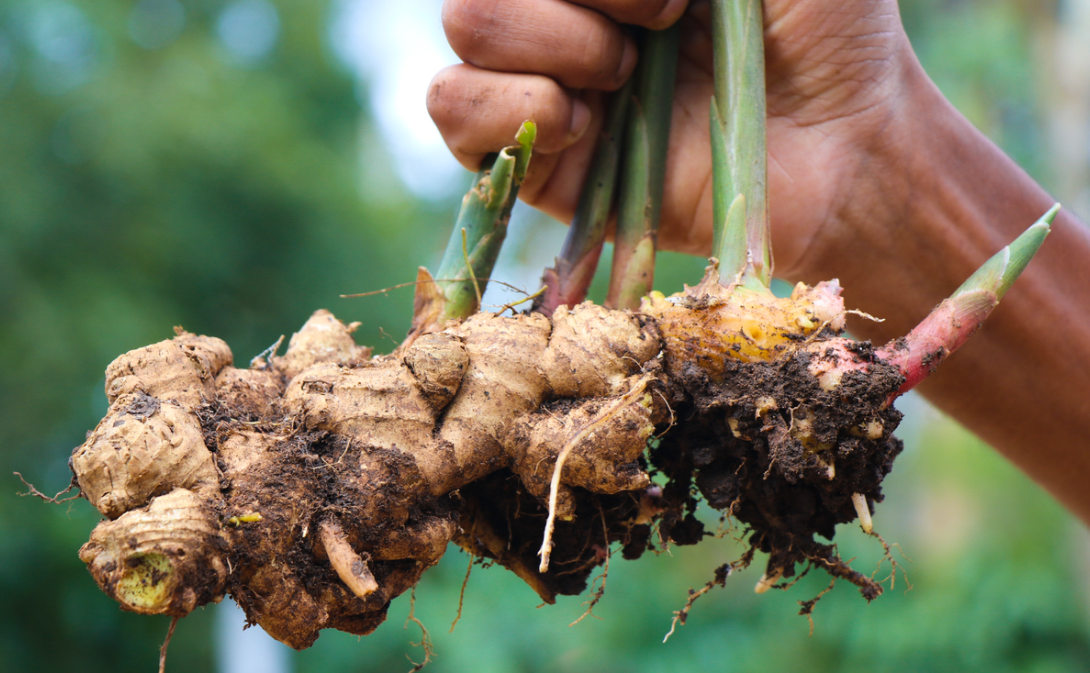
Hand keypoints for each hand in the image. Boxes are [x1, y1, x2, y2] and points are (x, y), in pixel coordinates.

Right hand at [428, 0, 918, 280]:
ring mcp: (547, 79)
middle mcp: (571, 11)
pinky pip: (455, 112)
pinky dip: (510, 107)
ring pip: (466, 28)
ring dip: (550, 44)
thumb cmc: (827, 31)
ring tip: (624, 79)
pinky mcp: (539, 161)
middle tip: (661, 28)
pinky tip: (585, 125)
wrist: (846, 151)